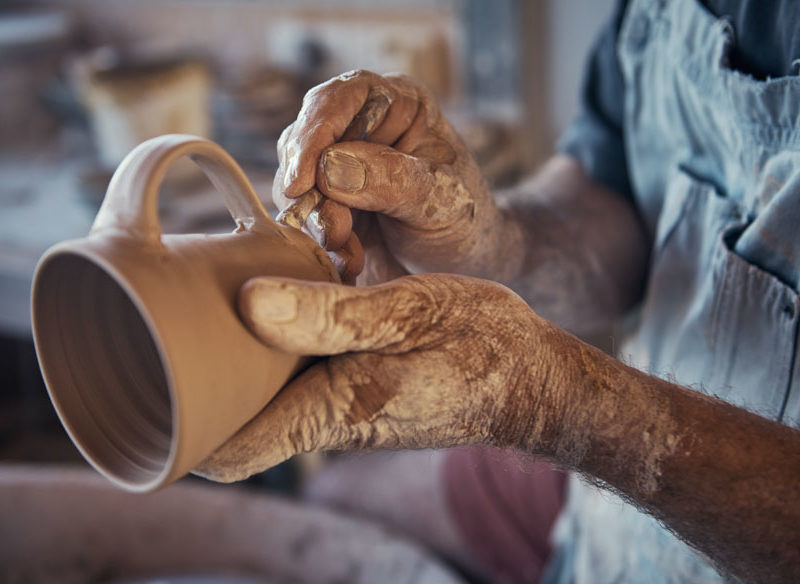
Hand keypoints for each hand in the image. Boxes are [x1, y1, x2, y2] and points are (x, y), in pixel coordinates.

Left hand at [195, 273, 560, 482]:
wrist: (527, 376)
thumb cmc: (480, 347)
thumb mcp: (413, 314)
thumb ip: (332, 314)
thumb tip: (249, 303)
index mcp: (333, 407)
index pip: (231, 451)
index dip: (179, 433)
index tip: (142, 388)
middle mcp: (326, 414)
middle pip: (235, 415)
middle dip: (195, 376)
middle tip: (166, 314)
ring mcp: (340, 401)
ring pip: (263, 387)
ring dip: (235, 350)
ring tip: (211, 292)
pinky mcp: (355, 383)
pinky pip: (296, 370)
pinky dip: (274, 339)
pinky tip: (277, 293)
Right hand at [273, 70, 505, 284]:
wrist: (467, 268)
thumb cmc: (467, 224)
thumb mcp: (441, 199)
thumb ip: (392, 179)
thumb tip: (331, 166)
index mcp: (398, 104)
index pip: (339, 99)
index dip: (312, 135)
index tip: (300, 182)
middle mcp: (363, 128)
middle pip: (305, 142)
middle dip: (313, 192)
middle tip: (337, 231)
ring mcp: (342, 168)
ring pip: (296, 183)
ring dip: (317, 222)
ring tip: (350, 250)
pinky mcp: (330, 205)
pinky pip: (304, 218)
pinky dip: (321, 244)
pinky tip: (351, 262)